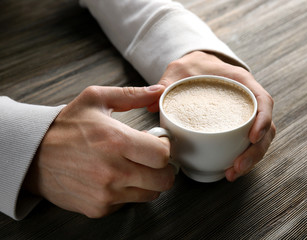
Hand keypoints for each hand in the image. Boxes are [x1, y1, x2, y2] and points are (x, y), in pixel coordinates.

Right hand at [23, 85, 173, 217]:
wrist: (33, 155)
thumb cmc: (65, 127)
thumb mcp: (95, 99)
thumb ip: (131, 95)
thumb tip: (159, 91)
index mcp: (116, 141)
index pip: (162, 155)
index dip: (165, 148)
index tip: (158, 143)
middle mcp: (113, 171)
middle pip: (163, 181)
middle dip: (163, 168)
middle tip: (152, 159)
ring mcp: (106, 193)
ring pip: (150, 195)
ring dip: (148, 182)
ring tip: (134, 167)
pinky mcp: (99, 208)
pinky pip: (129, 203)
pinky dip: (128, 192)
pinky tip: (115, 178)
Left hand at [149, 51, 275, 181]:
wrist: (198, 66)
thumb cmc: (193, 66)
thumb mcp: (179, 69)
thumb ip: (167, 82)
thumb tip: (153, 104)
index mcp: (241, 82)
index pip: (263, 100)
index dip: (263, 120)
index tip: (253, 138)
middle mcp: (248, 99)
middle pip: (266, 127)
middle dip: (255, 151)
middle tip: (236, 167)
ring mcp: (244, 114)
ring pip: (260, 139)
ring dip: (250, 159)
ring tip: (232, 173)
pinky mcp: (237, 125)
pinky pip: (248, 142)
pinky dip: (242, 156)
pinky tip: (230, 169)